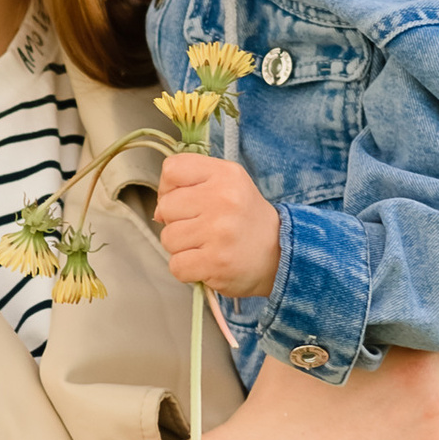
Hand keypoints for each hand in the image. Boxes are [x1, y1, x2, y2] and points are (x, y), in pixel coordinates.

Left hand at [156, 150, 279, 297]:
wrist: (281, 254)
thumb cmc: (245, 219)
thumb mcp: (228, 186)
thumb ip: (190, 187)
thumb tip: (156, 212)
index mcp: (225, 174)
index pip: (172, 170)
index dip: (169, 188)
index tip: (186, 202)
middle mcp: (223, 198)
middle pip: (165, 207)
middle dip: (176, 221)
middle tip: (202, 228)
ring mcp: (219, 231)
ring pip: (168, 238)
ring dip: (181, 247)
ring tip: (206, 246)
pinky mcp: (216, 262)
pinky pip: (176, 265)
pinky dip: (187, 269)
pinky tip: (206, 263)